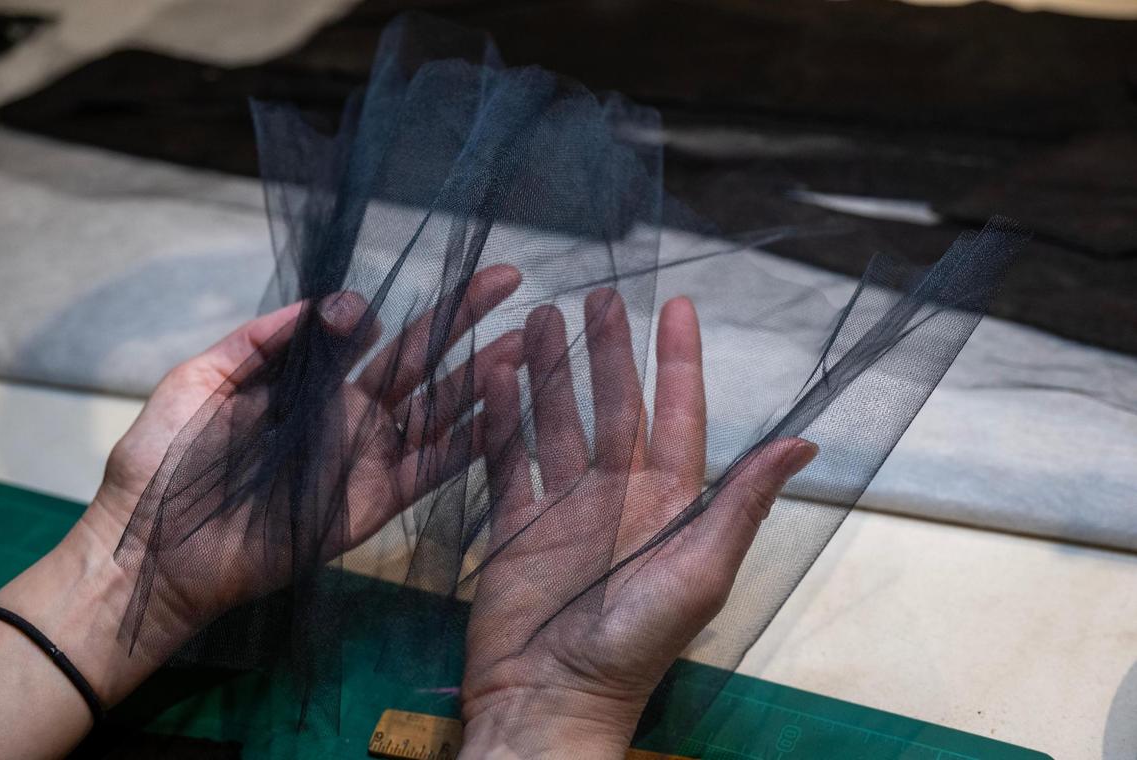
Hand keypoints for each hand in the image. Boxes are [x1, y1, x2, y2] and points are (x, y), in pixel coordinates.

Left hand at [99, 265, 522, 649]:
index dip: (390, 307)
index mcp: (310, 385)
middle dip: (464, 320)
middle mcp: (350, 416)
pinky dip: (474, 439)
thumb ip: (263, 341)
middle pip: (419, 361)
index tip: (383, 295)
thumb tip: (328, 305)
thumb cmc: (166, 462)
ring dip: (485, 375)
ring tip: (528, 339)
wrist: (152, 546)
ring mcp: (368, 458)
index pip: (366, 335)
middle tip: (507, 278)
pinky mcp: (377, 502)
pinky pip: (435, 467)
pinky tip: (507, 406)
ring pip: (440, 409)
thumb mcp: (203, 380)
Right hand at [459, 290, 815, 758]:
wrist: (547, 700)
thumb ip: (740, 505)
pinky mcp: (515, 525)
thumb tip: (803, 442)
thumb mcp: (697, 574)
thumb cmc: (631, 646)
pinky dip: (501, 417)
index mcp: (667, 503)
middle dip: (608, 351)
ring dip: (550, 373)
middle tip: (597, 296)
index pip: (676, 413)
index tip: (677, 305)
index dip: (678, 360)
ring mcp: (563, 508)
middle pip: (614, 406)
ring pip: (558, 422)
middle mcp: (617, 495)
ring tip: (539, 321)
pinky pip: (508, 458)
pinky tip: (496, 376)